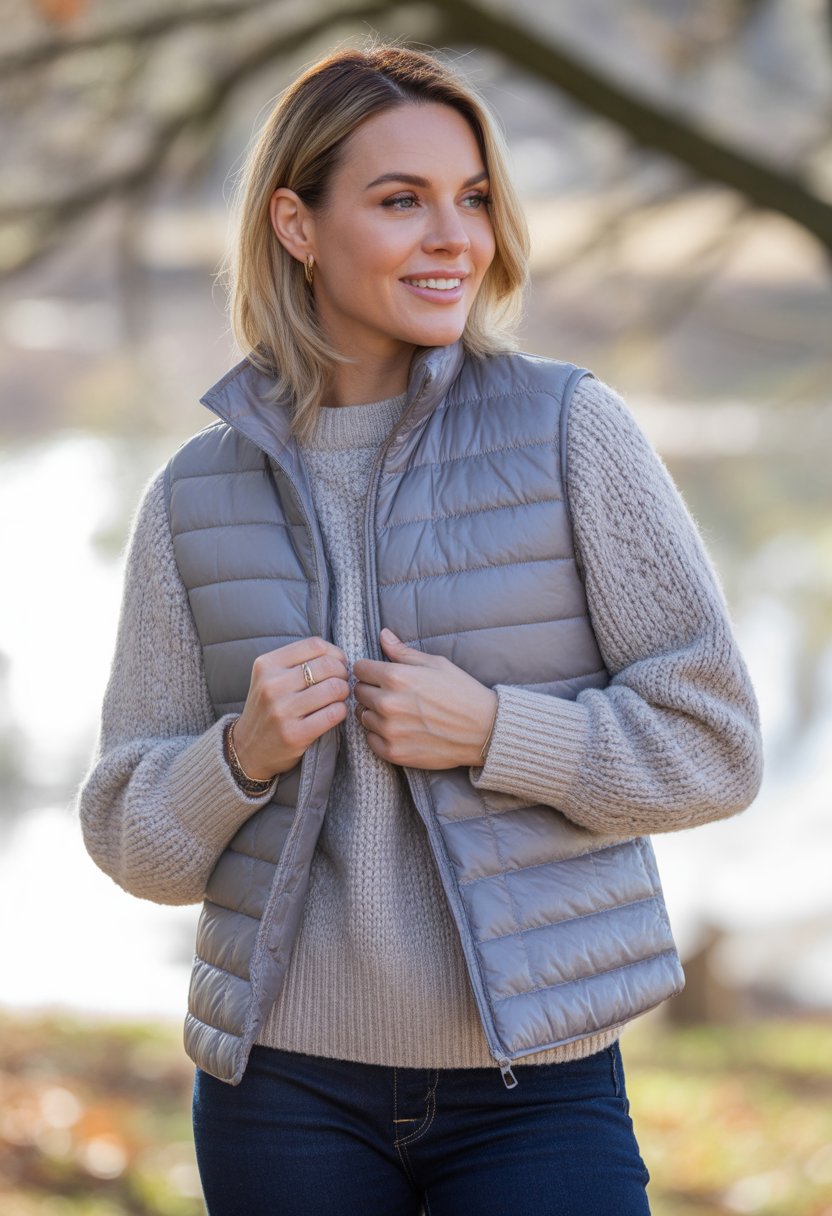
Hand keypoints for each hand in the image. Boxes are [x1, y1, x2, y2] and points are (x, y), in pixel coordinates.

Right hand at [232, 637, 349, 779]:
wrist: (247, 750)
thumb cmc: (268, 708)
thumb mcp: (270, 678)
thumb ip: (298, 662)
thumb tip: (339, 656)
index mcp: (266, 665)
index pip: (315, 645)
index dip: (335, 653)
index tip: (337, 664)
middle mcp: (271, 685)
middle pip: (328, 665)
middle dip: (342, 673)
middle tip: (340, 682)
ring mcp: (282, 711)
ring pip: (334, 688)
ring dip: (344, 692)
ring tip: (338, 698)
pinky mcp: (294, 734)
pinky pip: (334, 713)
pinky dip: (341, 711)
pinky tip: (334, 713)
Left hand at [353, 629, 496, 769]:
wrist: (483, 730)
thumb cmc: (461, 692)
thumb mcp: (435, 663)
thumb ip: (403, 651)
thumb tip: (383, 634)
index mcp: (396, 677)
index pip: (360, 668)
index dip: (370, 669)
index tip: (381, 674)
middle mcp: (387, 704)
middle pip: (358, 692)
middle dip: (372, 689)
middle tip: (393, 693)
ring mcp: (389, 730)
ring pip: (363, 716)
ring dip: (375, 712)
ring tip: (398, 712)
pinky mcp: (393, 752)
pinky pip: (370, 739)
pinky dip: (379, 734)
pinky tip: (399, 729)